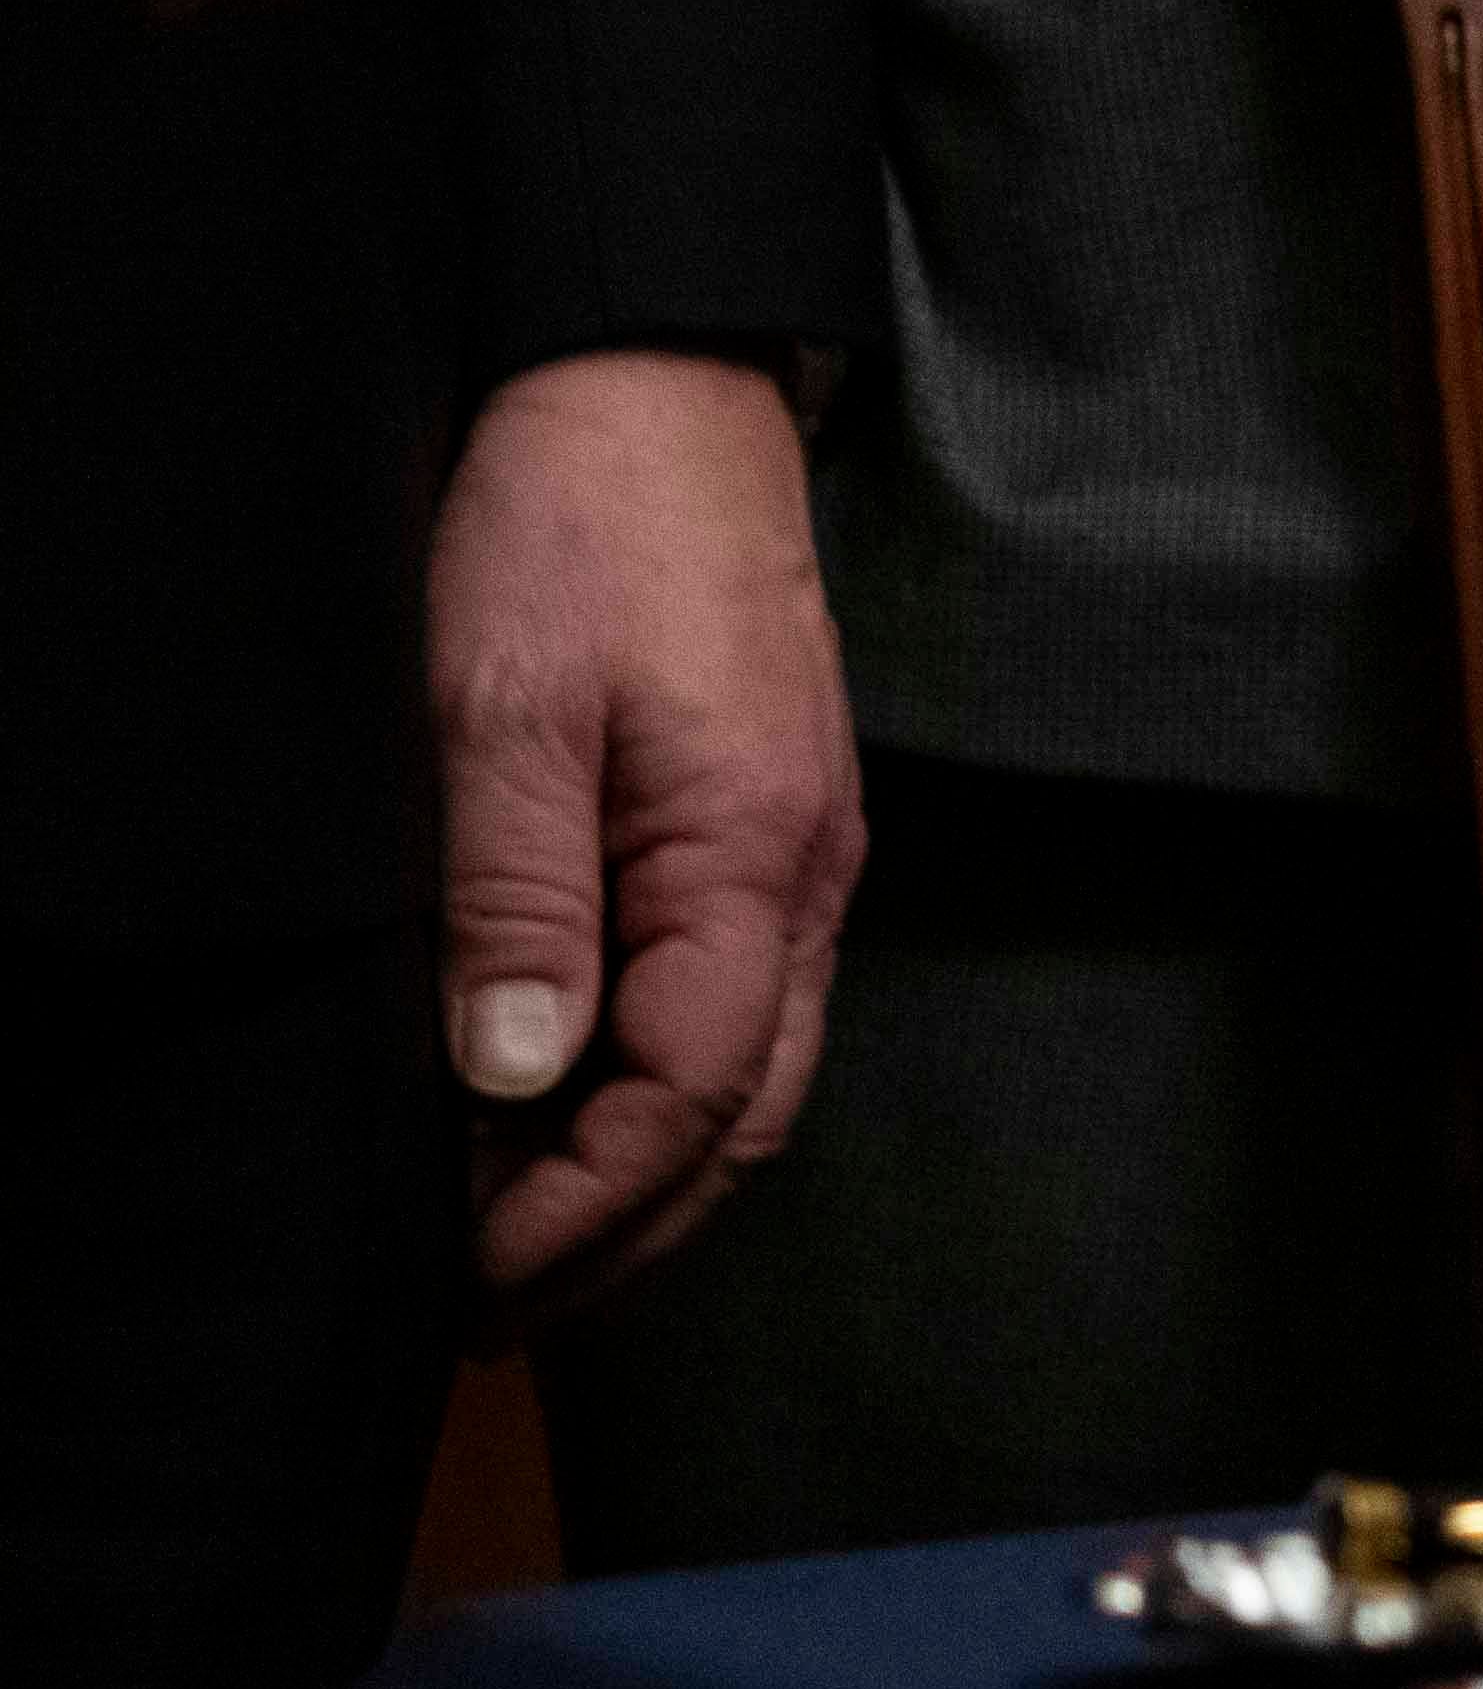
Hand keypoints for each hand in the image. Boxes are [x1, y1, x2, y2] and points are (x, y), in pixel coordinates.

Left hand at [427, 349, 860, 1317]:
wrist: (657, 380)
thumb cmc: (578, 523)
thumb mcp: (500, 710)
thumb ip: (518, 900)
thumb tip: (508, 1077)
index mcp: (754, 853)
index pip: (689, 1096)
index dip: (580, 1205)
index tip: (468, 1270)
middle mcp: (809, 872)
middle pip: (747, 1117)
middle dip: (624, 1231)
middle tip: (488, 1307)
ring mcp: (804, 849)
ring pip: (753, 1070)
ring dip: (646, 1173)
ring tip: (515, 1235)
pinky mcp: (770, 820)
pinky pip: (742, 1000)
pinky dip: (663, 1090)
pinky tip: (571, 1100)